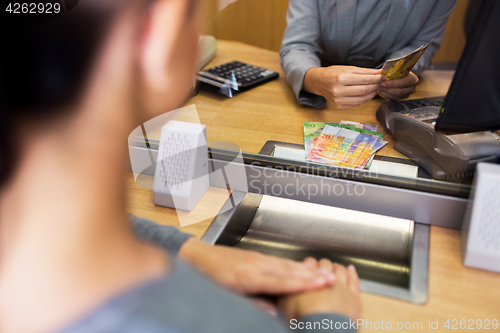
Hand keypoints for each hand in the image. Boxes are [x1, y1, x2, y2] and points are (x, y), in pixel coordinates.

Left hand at [178, 238, 335, 294]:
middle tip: (333, 278)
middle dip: (312, 275)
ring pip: (286, 264)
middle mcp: (255, 264)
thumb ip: (252, 304)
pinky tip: (302, 268)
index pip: (282, 282)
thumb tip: (274, 313)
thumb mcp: (225, 296)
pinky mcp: (255, 256)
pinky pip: (279, 260)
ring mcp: (256, 258)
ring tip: (325, 272)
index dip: (303, 284)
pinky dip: (294, 264)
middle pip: (289, 270)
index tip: (321, 284)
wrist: (196, 255)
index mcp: (248, 277)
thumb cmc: (207, 277)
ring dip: (306, 269)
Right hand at [278, 258, 361, 320]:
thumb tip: (281, 287)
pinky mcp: (353, 296)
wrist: (323, 330)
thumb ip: (284, 292)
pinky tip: (350, 269)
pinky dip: (352, 272)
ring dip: (336, 267)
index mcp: (308, 278)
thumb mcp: (284, 304)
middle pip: (324, 264)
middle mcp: (325, 278)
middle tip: (319, 270)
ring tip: (333, 268)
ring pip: (339, 269)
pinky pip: (354, 279)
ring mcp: (341, 285)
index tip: (307, 268)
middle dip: (322, 265)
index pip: (308, 263)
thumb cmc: (304, 318)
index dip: (308, 265)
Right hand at [303, 66, 382, 108]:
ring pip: (361, 99)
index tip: (382, 76)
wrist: (319, 82)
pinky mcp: (339, 106)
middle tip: (380, 82)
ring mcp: (338, 100)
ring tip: (375, 88)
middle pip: (364, 90)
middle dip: (375, 86)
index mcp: (340, 78)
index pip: (364, 80)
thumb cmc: (333, 73)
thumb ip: (364, 71)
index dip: (376, 79)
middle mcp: (338, 90)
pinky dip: (364, 99)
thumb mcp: (348, 69)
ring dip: (371, 94)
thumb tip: (378, 73)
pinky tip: (367, 94)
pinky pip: (356, 104)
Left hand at [378, 72, 418, 99]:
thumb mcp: (397, 68)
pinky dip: (385, 95)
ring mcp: (407, 94)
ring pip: (395, 96)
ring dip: (385, 93)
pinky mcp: (401, 98)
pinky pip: (392, 99)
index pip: (403, 83)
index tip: (383, 82)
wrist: (402, 75)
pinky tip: (380, 91)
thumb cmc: (399, 70)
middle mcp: (412, 88)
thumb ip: (391, 71)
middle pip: (399, 91)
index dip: (392, 84)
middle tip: (379, 86)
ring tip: (378, 88)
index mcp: (413, 79)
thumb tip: (381, 74)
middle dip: (388, 89)